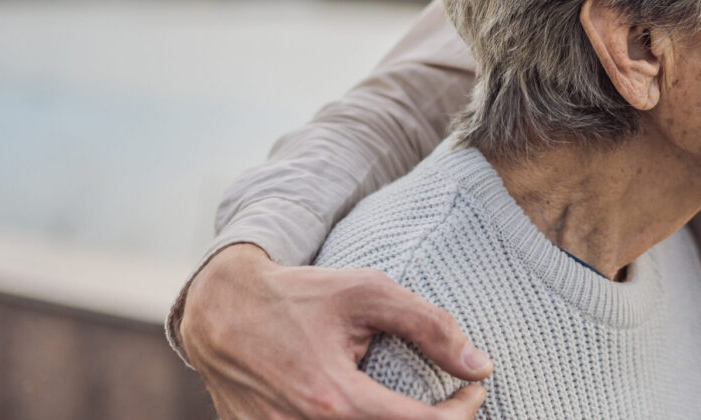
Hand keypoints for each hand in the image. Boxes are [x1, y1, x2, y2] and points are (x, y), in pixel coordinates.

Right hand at [179, 243, 493, 418]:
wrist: (219, 309)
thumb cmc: (298, 297)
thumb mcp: (368, 292)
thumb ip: (430, 326)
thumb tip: (481, 366)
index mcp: (334, 399)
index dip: (461, 413)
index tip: (475, 389)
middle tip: (453, 402)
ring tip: (415, 407)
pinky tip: (375, 410)